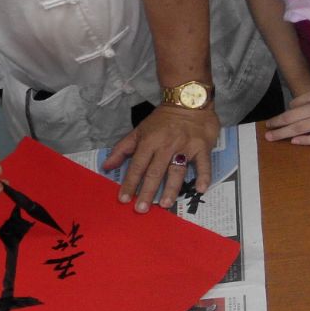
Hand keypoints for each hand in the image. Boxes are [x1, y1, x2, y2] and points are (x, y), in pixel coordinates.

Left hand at [103, 105, 218, 211]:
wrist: (187, 101)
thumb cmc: (161, 120)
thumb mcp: (138, 131)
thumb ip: (122, 149)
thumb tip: (106, 166)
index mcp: (149, 142)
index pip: (137, 166)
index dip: (130, 183)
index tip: (124, 199)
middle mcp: (166, 146)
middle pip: (155, 172)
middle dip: (147, 191)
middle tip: (141, 209)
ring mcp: (185, 146)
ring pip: (177, 170)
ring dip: (171, 188)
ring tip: (166, 204)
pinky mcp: (202, 147)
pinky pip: (203, 163)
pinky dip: (203, 176)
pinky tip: (200, 189)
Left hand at [264, 83, 309, 144]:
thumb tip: (295, 106)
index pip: (295, 103)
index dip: (287, 111)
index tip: (283, 117)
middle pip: (292, 116)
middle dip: (276, 122)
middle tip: (267, 126)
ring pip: (301, 127)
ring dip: (283, 133)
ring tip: (270, 137)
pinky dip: (307, 140)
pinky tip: (294, 142)